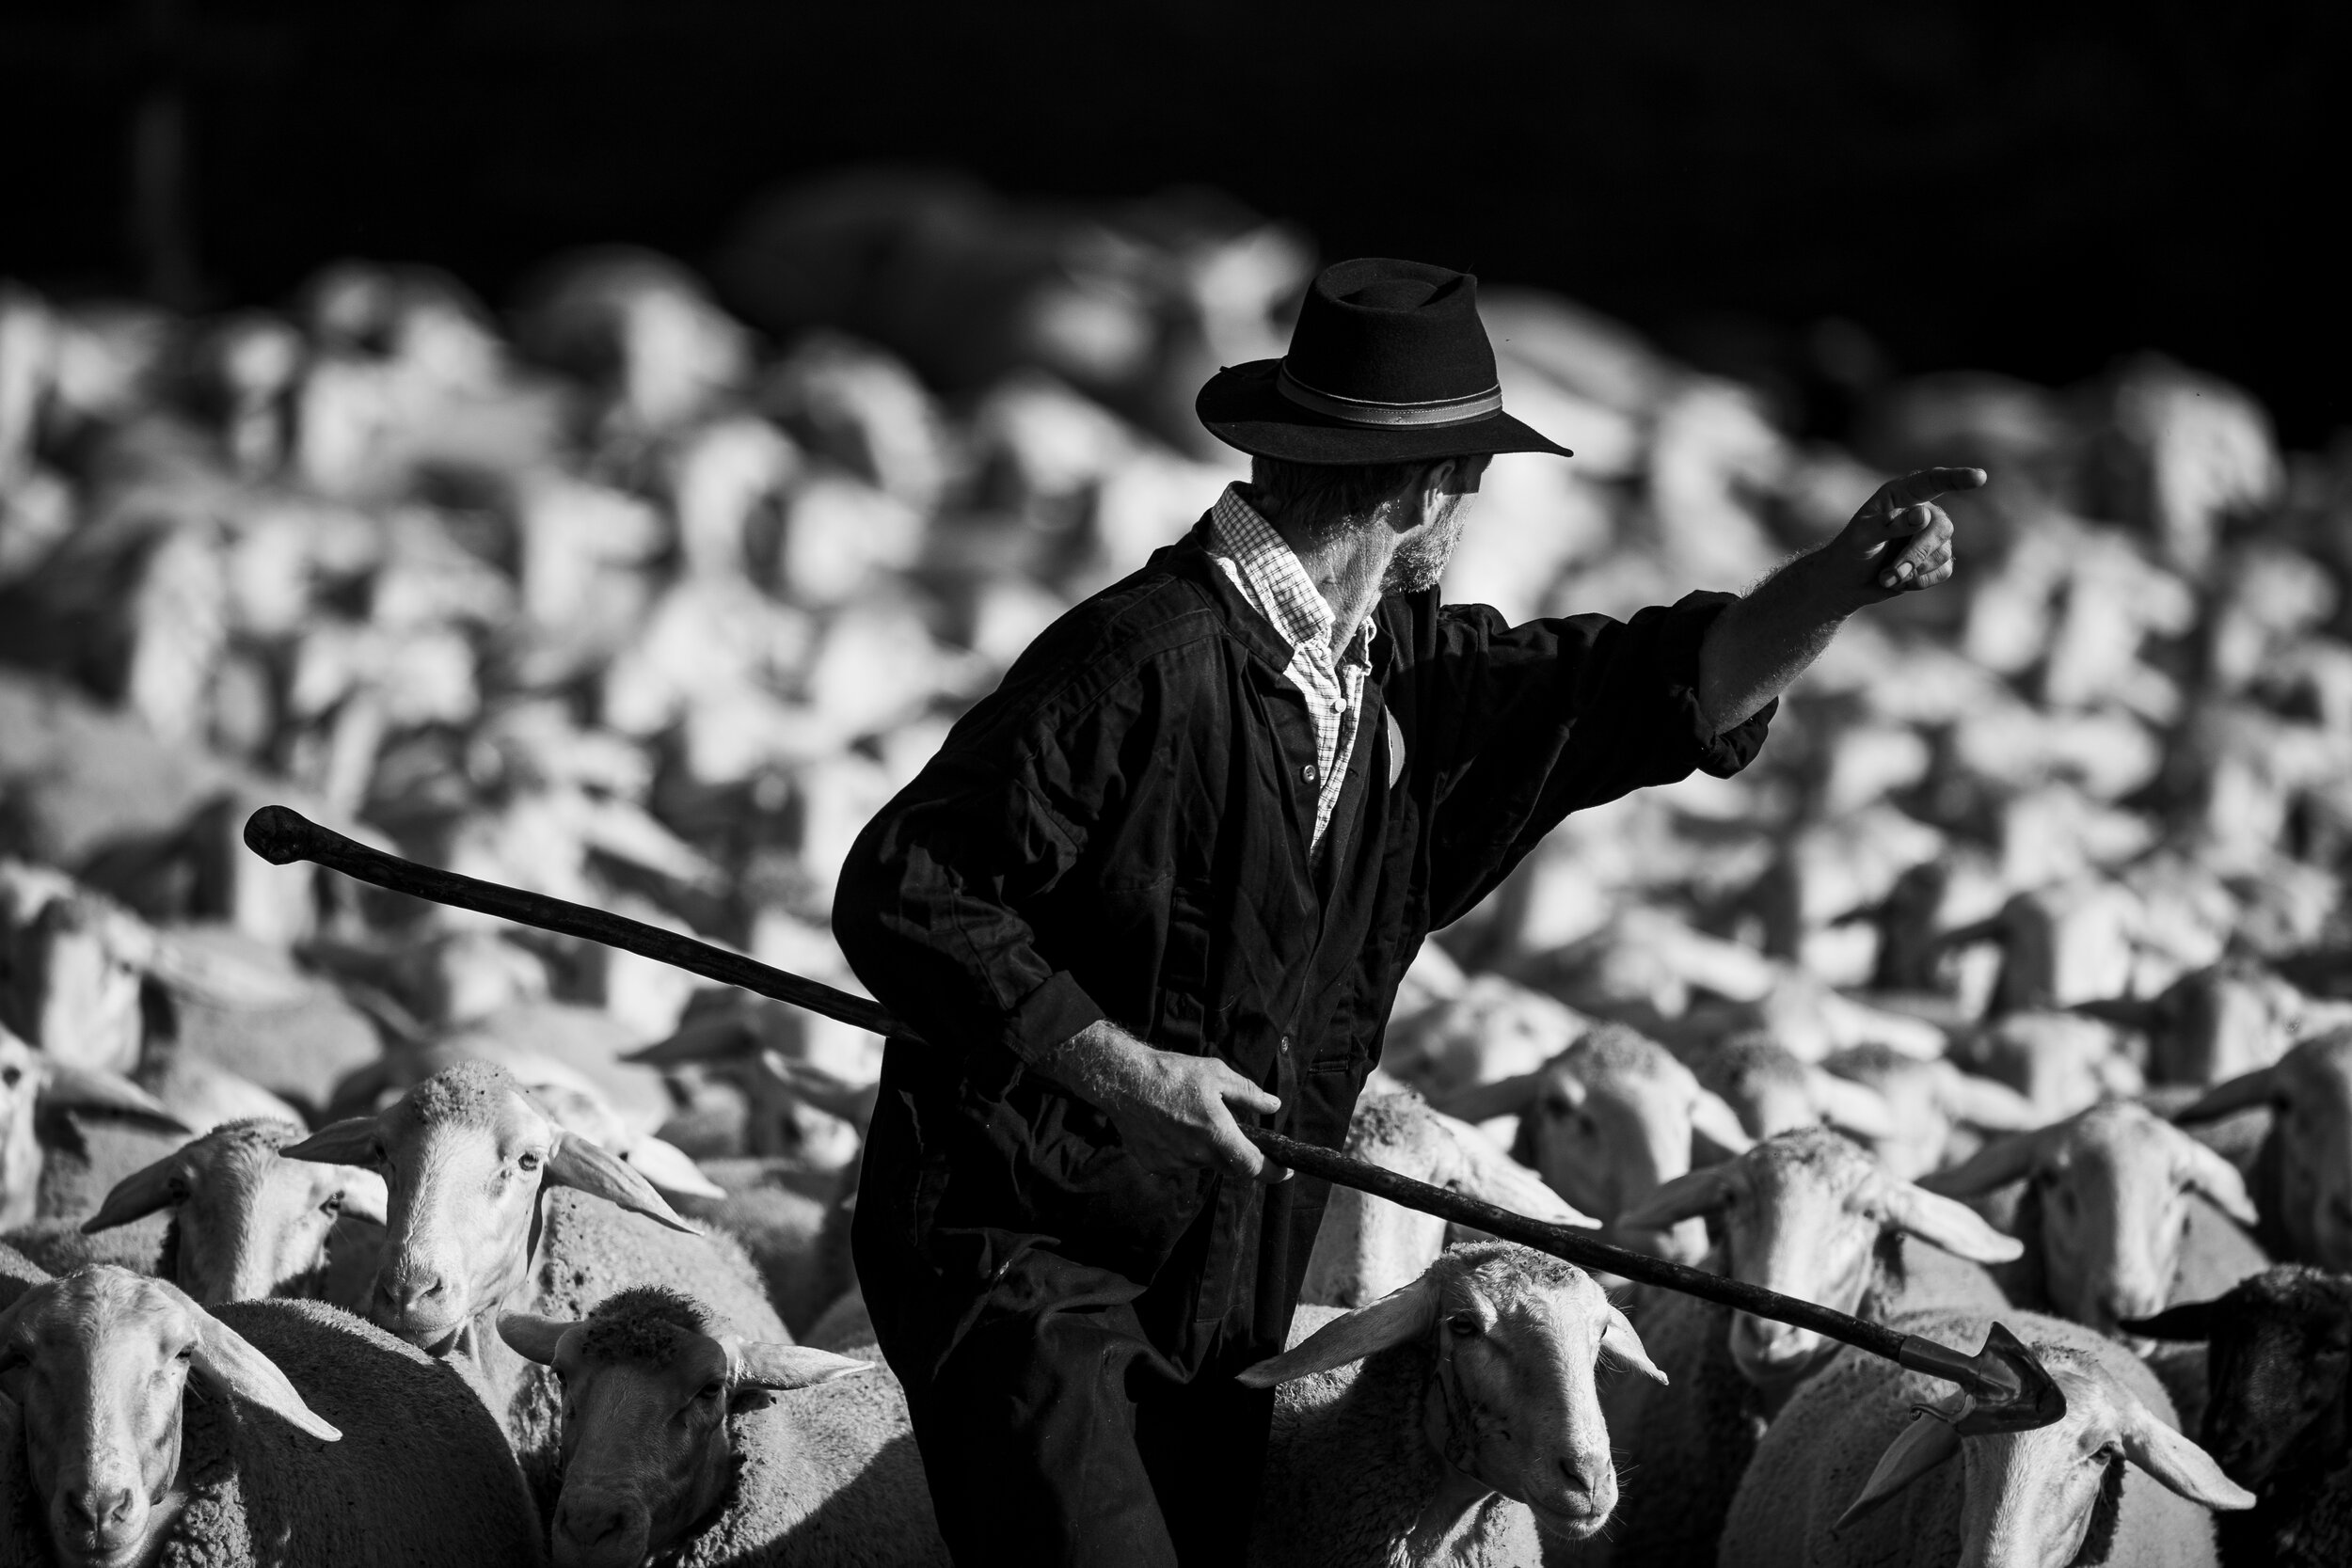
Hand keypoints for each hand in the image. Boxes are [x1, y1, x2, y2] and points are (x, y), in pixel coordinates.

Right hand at [1039, 1021, 1289, 1182]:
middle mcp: (1196, 1154)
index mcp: (1216, 1132)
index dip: (1272, 1172)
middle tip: (1231, 1130)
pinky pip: (1179, 1163)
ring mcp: (1174, 1163)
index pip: (1253, 1166)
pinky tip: (1172, 1126)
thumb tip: (1274, 1106)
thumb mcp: (1216, 1074)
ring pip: (1203, 1163)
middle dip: (1237, 1153)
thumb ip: (1248, 1093)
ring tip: (1192, 1117)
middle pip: (1229, 1166)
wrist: (1123, 1081)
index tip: (1284, 1172)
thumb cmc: (1172, 1073)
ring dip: (1207, 1149)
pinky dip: (1184, 1150)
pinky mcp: (1155, 1165)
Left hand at [1823, 466, 1985, 607]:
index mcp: (1901, 495)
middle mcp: (1923, 511)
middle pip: (1941, 528)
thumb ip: (1891, 525)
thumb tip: (1924, 515)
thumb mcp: (1862, 536)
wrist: (1847, 581)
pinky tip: (1900, 582)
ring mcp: (1932, 535)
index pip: (1933, 481)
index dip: (1958, 478)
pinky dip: (1919, 581)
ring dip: (1912, 571)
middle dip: (1916, 554)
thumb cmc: (1851, 551)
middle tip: (1890, 573)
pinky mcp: (1936, 559)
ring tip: (1886, 577)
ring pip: (1942, 553)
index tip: (1980, 477)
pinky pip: (1943, 571)